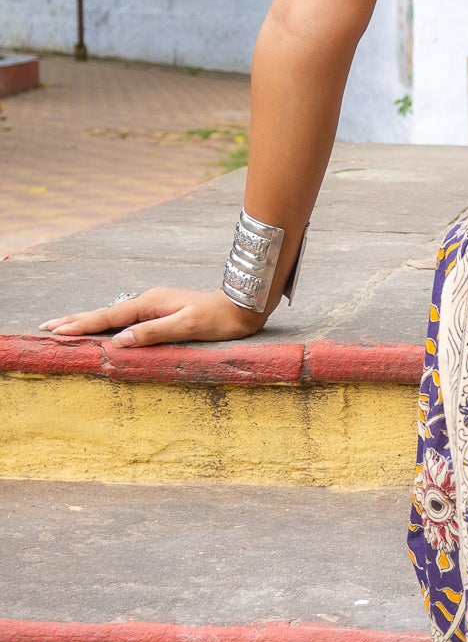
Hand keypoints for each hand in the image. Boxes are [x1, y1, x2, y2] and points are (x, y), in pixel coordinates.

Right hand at [38, 288, 263, 346]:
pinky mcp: (163, 311)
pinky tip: (105, 327)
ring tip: (68, 327)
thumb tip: (120, 340)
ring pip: (115, 315)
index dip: (82, 325)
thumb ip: (153, 332)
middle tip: (49, 327)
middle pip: (106, 313)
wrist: (243, 304)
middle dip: (78, 321)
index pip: (109, 318)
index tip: (57, 330)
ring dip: (91, 321)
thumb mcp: (187, 326)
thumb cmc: (219, 317)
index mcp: (151, 303)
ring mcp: (156, 305)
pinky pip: (128, 317)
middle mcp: (149, 301)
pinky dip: (109, 322)